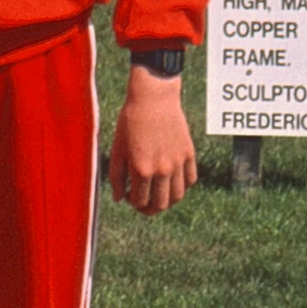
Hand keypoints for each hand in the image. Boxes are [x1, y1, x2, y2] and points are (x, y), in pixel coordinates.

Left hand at [106, 71, 196, 214]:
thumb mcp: (118, 148)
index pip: (140, 201)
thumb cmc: (130, 121)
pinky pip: (190, 180)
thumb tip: (119, 199)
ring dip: (167, 202)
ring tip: (157, 195)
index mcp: (141, 169)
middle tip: (142, 203)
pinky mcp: (189, 154)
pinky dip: (182, 186)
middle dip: (149, 209)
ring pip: (177, 197)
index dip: (132, 203)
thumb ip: (116, 176)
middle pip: (160, 205)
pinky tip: (171, 180)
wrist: (153, 98)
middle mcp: (162, 170)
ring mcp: (178, 163)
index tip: (129, 195)